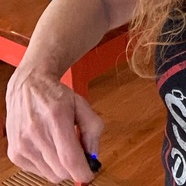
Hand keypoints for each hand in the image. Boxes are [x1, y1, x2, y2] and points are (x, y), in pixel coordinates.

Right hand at [5, 67, 103, 183]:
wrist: (28, 87)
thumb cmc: (56, 95)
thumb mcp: (82, 104)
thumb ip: (92, 128)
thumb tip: (93, 155)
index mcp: (56, 118)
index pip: (69, 158)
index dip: (82, 171)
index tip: (90, 174)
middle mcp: (36, 133)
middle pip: (61, 170)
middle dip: (74, 166)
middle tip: (79, 153)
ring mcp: (22, 145)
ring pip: (50, 174)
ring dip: (61, 166)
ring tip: (62, 146)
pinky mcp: (15, 153)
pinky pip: (37, 171)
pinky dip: (48, 165)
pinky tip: (49, 147)